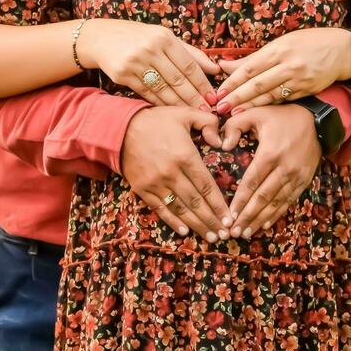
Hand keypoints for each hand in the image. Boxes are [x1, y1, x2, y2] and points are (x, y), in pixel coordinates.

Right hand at [77, 18, 220, 108]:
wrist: (101, 38)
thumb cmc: (139, 37)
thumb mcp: (164, 37)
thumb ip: (190, 53)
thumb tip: (215, 69)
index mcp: (164, 37)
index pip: (188, 65)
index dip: (202, 84)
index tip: (213, 97)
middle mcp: (150, 49)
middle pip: (177, 79)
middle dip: (194, 98)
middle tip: (208, 112)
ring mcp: (135, 62)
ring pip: (162, 89)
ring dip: (179, 104)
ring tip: (193, 114)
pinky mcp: (122, 75)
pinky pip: (146, 93)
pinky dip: (160, 103)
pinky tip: (171, 110)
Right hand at [120, 106, 229, 240]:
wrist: (120, 127)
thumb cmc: (156, 120)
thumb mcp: (184, 113)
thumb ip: (208, 122)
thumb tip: (221, 141)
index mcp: (184, 155)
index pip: (206, 186)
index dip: (219, 204)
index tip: (230, 218)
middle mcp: (171, 173)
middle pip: (196, 202)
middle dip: (212, 220)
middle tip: (224, 234)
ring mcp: (155, 183)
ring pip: (180, 209)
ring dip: (197, 225)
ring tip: (211, 237)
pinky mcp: (142, 189)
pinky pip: (160, 209)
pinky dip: (172, 221)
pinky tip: (184, 231)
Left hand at [214, 28, 350, 113]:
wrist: (343, 51)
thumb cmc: (307, 43)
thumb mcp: (281, 43)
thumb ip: (254, 57)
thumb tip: (225, 65)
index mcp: (278, 50)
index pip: (249, 68)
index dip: (232, 82)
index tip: (218, 92)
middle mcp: (288, 65)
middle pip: (257, 84)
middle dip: (236, 97)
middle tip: (220, 107)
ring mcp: (299, 80)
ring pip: (269, 95)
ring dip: (250, 105)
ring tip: (233, 113)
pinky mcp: (307, 91)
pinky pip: (283, 100)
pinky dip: (268, 106)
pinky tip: (255, 112)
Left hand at [220, 104, 321, 237]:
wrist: (316, 121)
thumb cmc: (281, 116)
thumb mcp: (256, 112)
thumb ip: (234, 125)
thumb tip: (223, 145)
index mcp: (271, 153)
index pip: (252, 182)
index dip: (240, 200)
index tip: (229, 214)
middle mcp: (285, 168)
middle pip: (263, 198)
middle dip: (248, 216)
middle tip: (234, 231)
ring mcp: (297, 176)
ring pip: (276, 203)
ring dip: (261, 220)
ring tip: (246, 232)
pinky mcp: (304, 181)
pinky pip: (289, 201)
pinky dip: (276, 214)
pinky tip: (265, 224)